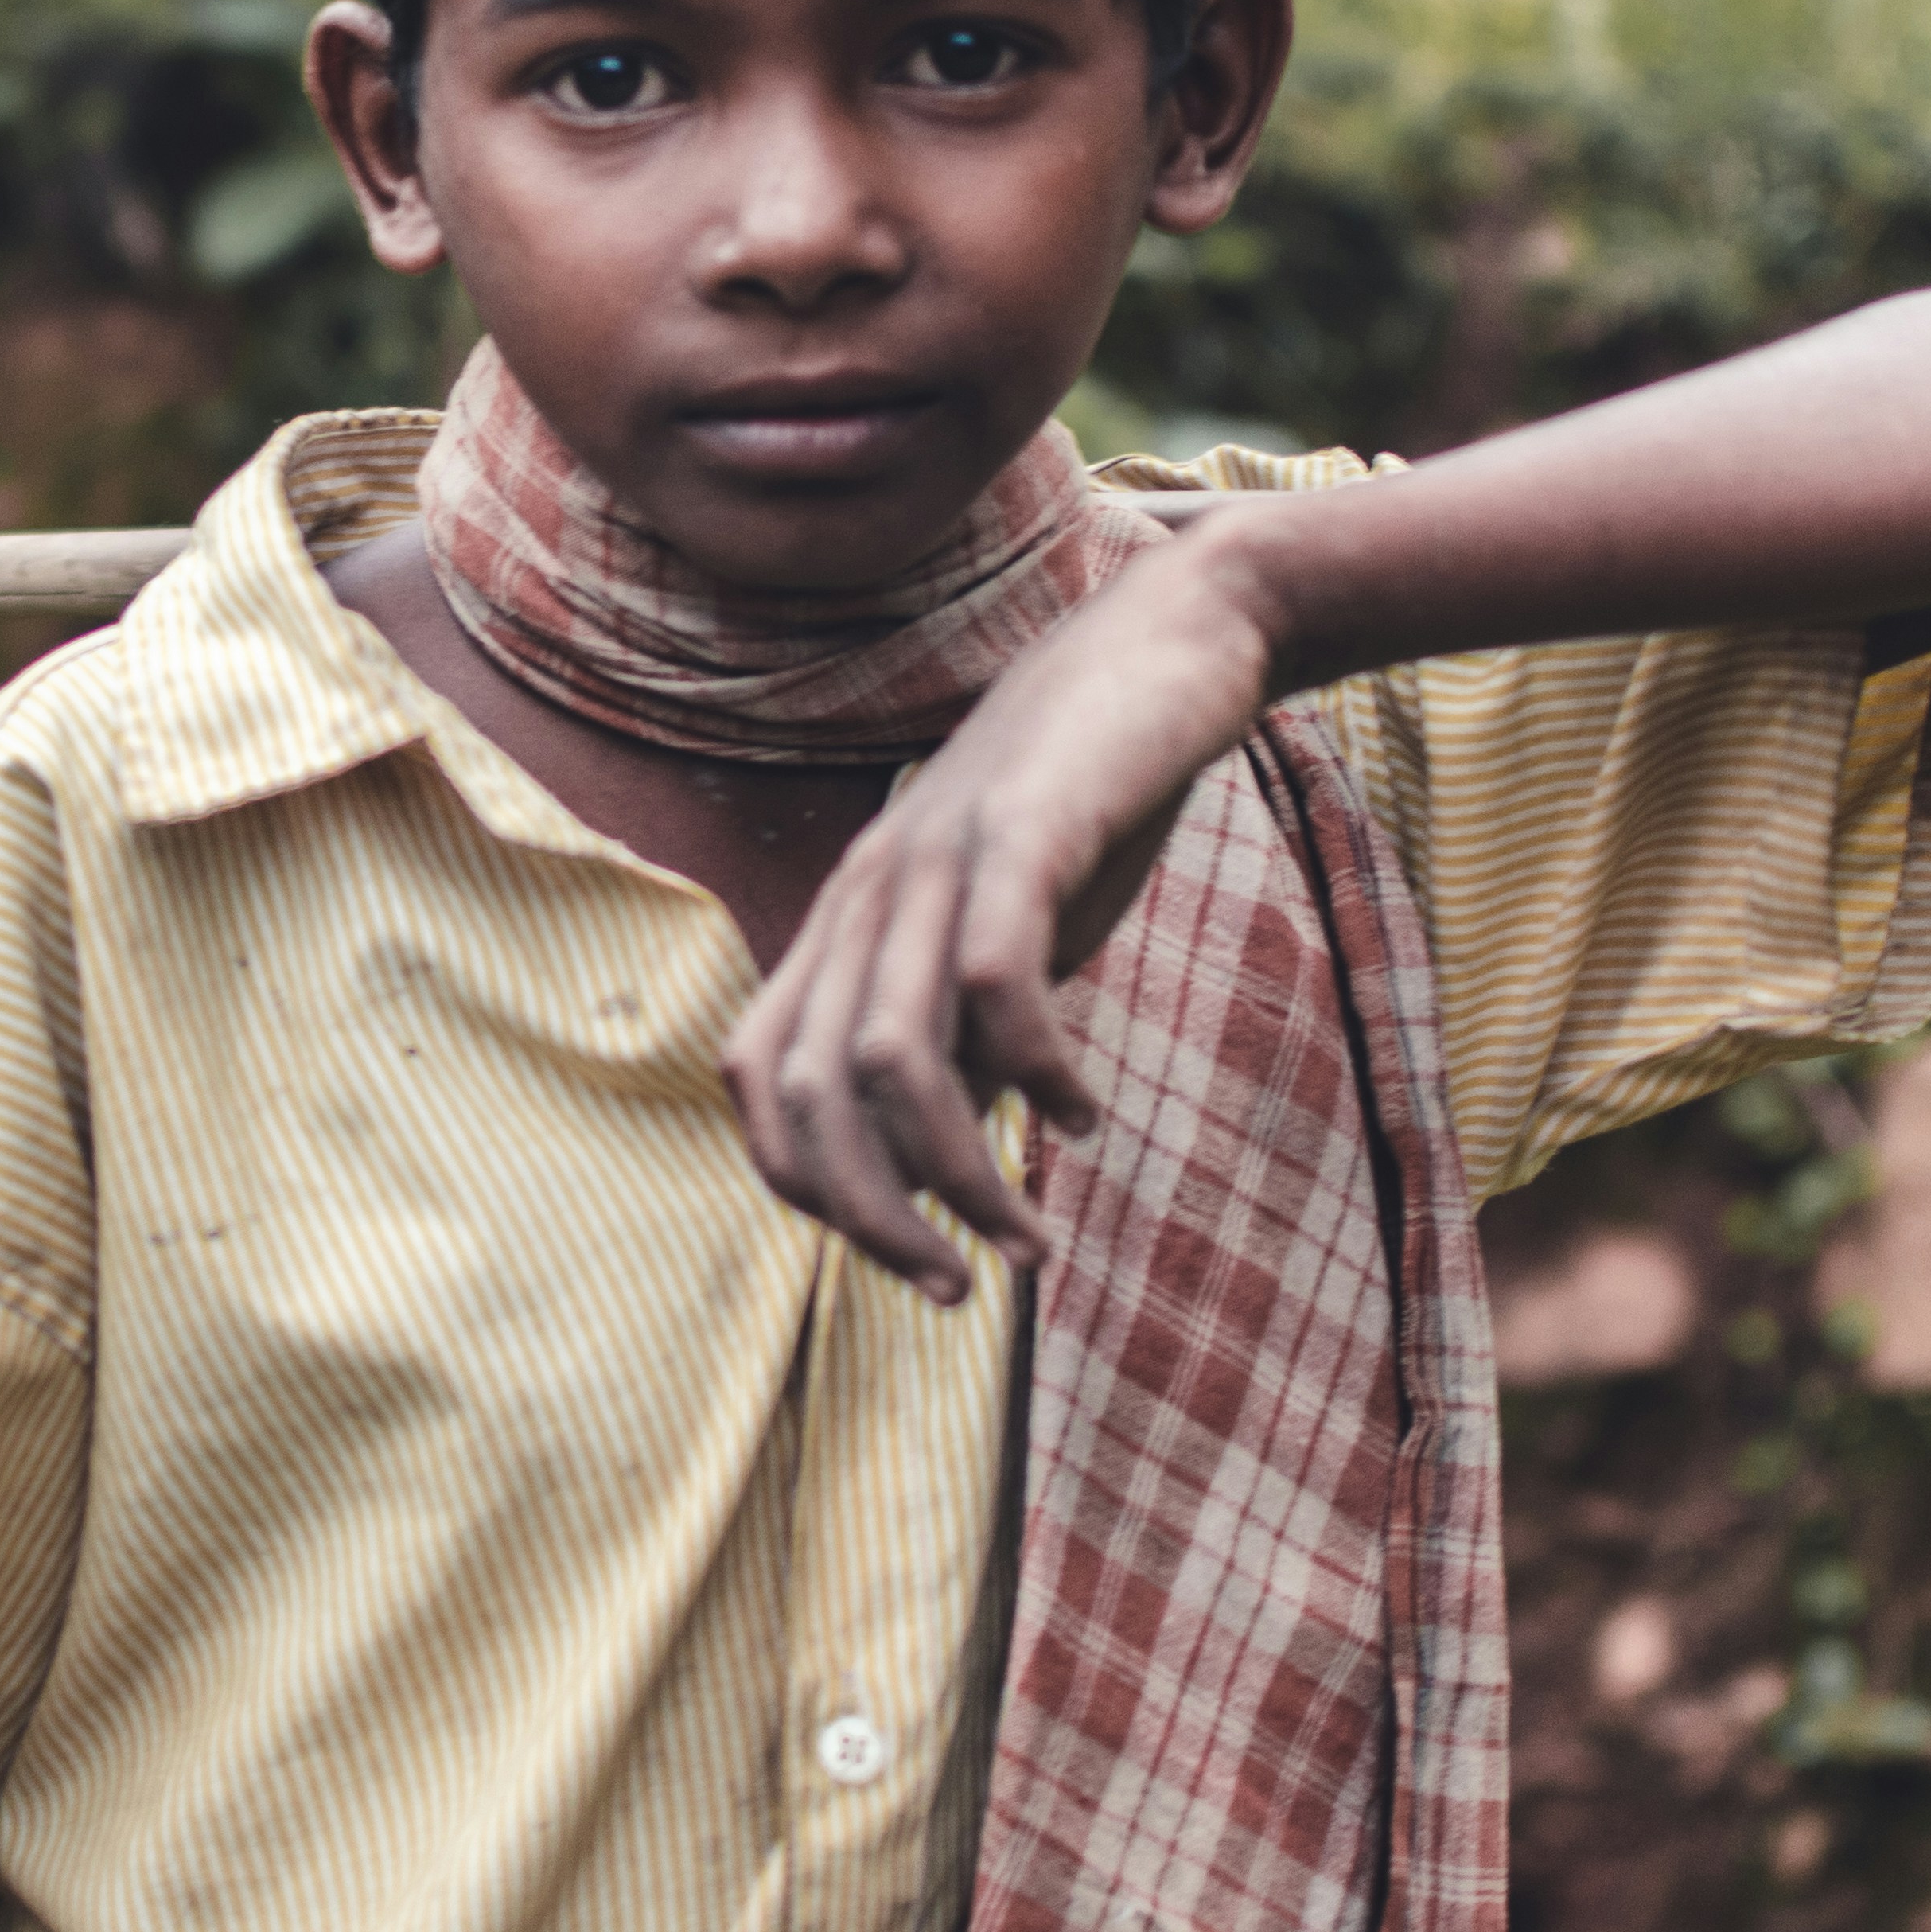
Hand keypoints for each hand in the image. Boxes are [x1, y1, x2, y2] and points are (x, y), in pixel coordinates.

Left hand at [719, 541, 1279, 1301]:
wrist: (1170, 640)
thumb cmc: (1087, 799)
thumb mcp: (1006, 928)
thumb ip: (963, 1027)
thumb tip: (948, 1153)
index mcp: (849, 914)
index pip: (761, 1076)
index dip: (808, 1184)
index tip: (901, 1252)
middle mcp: (869, 889)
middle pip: (808, 1088)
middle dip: (871, 1217)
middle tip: (954, 1291)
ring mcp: (937, 856)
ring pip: (888, 1056)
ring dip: (952, 1174)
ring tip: (1025, 1241)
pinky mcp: (1023, 833)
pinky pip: (994, 981)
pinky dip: (1035, 1072)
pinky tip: (1083, 1115)